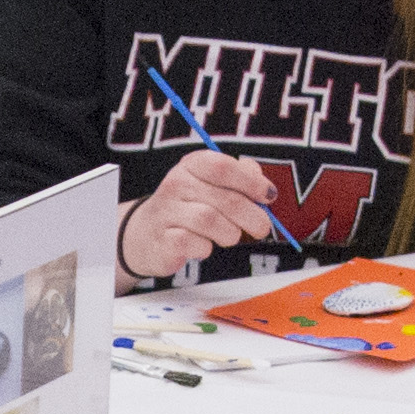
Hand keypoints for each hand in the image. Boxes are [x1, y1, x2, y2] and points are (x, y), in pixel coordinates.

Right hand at [119, 147, 283, 280]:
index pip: (223, 167)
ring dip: (231, 233)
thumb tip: (265, 188)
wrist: (146, 235)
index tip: (268, 196)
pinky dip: (207, 248)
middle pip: (226, 199)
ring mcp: (167, 211)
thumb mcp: (213, 185)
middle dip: (252, 216)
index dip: (251, 182)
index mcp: (192, 165)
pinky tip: (204, 246)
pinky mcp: (163, 240)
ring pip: (211, 221)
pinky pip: (196, 244)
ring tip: (230, 236)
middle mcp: (176, 183)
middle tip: (261, 228)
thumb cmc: (190, 208)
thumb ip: (241, 179)